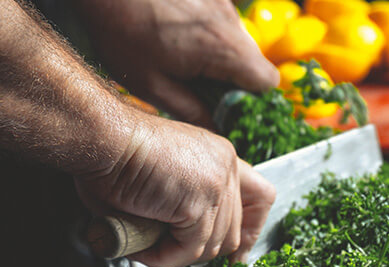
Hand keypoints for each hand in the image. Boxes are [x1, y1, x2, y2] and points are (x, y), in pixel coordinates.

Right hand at [73, 107, 274, 266]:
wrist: (102, 138)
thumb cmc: (115, 155)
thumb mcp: (164, 177)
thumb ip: (183, 205)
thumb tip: (182, 244)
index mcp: (221, 157)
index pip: (260, 197)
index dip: (250, 230)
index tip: (236, 254)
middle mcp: (226, 166)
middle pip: (233, 232)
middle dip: (199, 252)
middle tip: (166, 253)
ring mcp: (217, 184)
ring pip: (210, 247)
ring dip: (175, 255)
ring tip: (143, 243)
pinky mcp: (199, 203)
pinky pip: (187, 250)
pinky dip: (162, 256)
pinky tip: (140, 245)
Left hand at [74, 0, 278, 126]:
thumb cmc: (121, 29)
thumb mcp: (150, 83)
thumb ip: (189, 109)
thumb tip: (212, 128)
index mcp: (222, 47)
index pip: (268, 81)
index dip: (252, 98)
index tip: (226, 105)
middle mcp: (229, 19)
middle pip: (253, 59)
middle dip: (231, 76)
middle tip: (196, 84)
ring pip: (236, 37)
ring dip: (217, 52)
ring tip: (179, 55)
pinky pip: (219, 17)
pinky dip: (205, 30)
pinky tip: (175, 33)